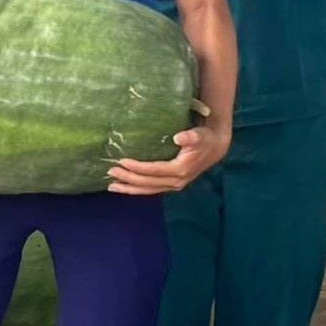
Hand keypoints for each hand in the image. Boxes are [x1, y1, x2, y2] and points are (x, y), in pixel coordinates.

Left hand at [106, 126, 230, 195]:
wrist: (215, 148)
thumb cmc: (205, 139)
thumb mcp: (200, 135)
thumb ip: (190, 136)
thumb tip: (179, 137)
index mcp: (180, 170)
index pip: (155, 170)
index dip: (138, 167)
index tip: (123, 161)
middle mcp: (176, 181)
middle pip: (148, 183)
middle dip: (129, 179)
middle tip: (111, 172)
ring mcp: (173, 185)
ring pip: (148, 190)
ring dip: (130, 188)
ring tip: (111, 186)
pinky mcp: (171, 184)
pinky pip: (151, 189)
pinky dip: (137, 189)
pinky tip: (125, 186)